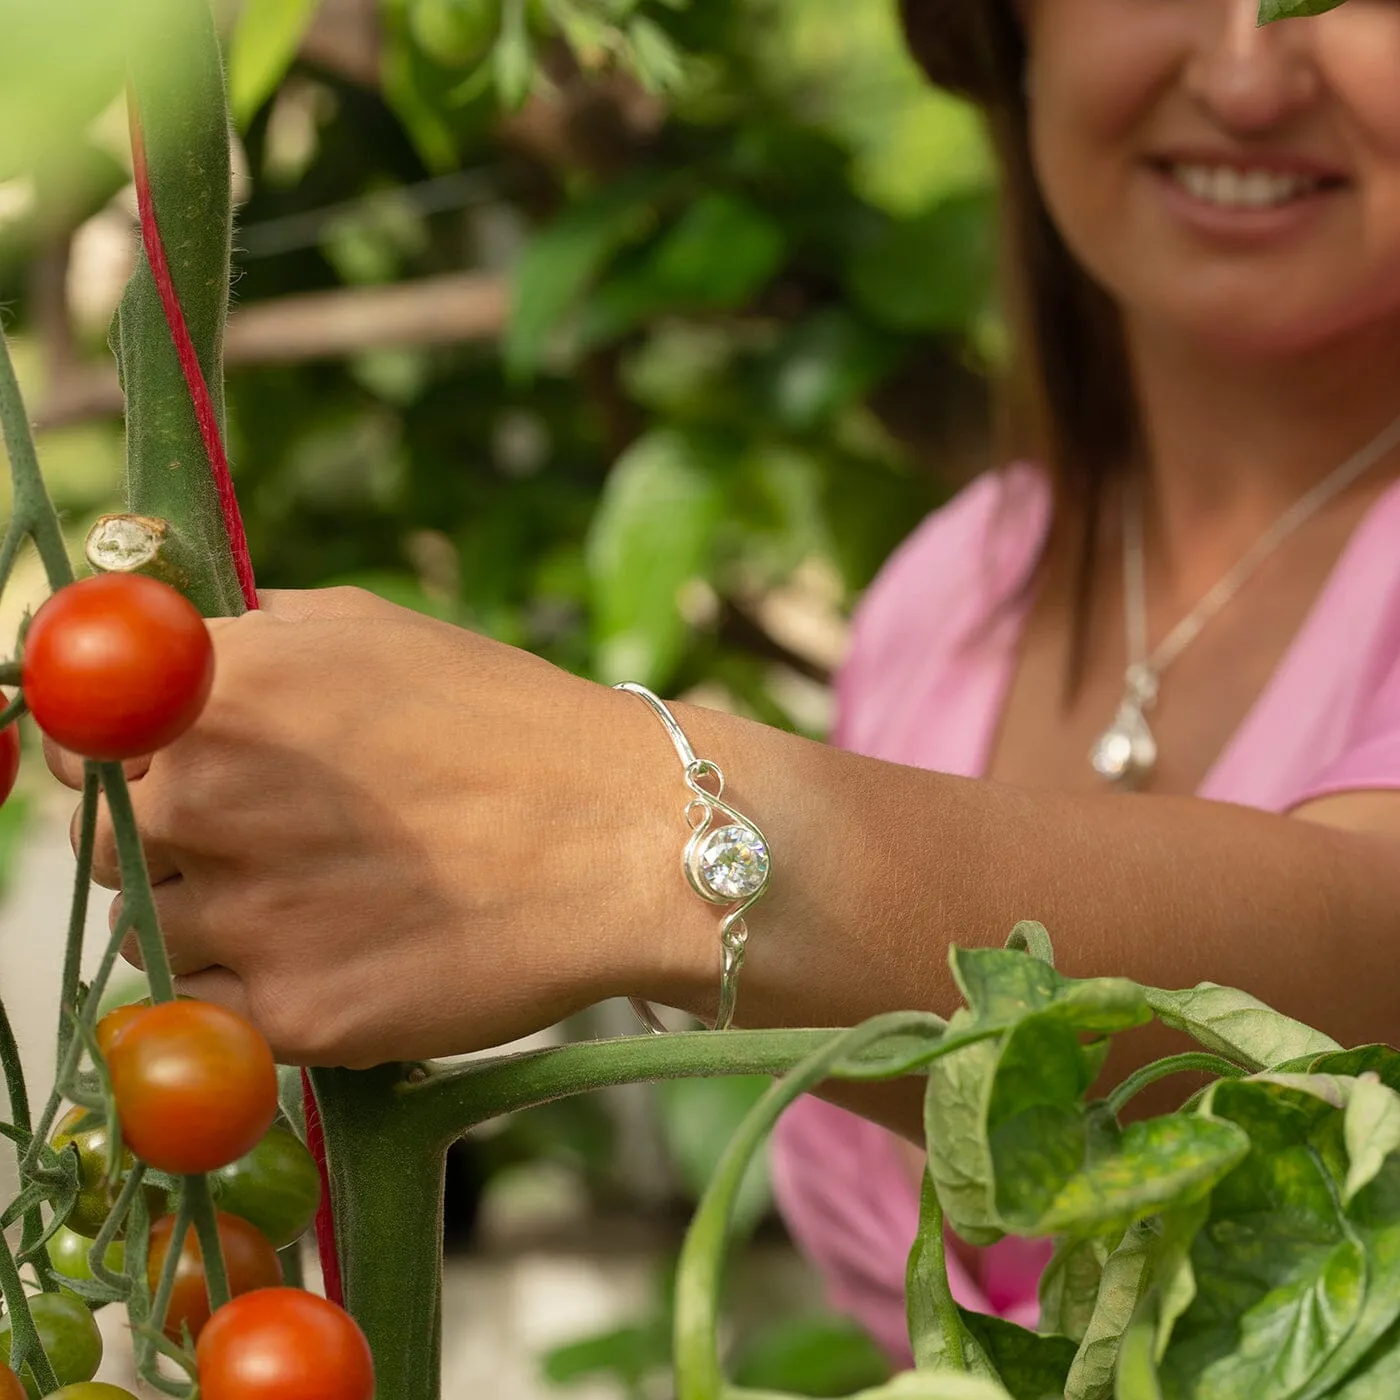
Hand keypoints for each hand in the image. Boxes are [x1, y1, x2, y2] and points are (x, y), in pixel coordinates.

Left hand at [46, 588, 692, 1067]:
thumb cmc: (508, 724)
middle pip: (104, 848)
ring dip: (213, 922)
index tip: (172, 776)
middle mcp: (215, 796)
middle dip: (172, 846)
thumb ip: (244, 633)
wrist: (629, 839)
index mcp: (227, 688)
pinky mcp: (295, 1015)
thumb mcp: (372, 627)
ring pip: (155, 935)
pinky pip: (209, 1014)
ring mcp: (251, 912)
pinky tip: (333, 954)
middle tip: (275, 842)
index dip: (119, 764)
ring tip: (323, 899)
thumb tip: (146, 646)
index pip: (78, 743)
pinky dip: (248, 996)